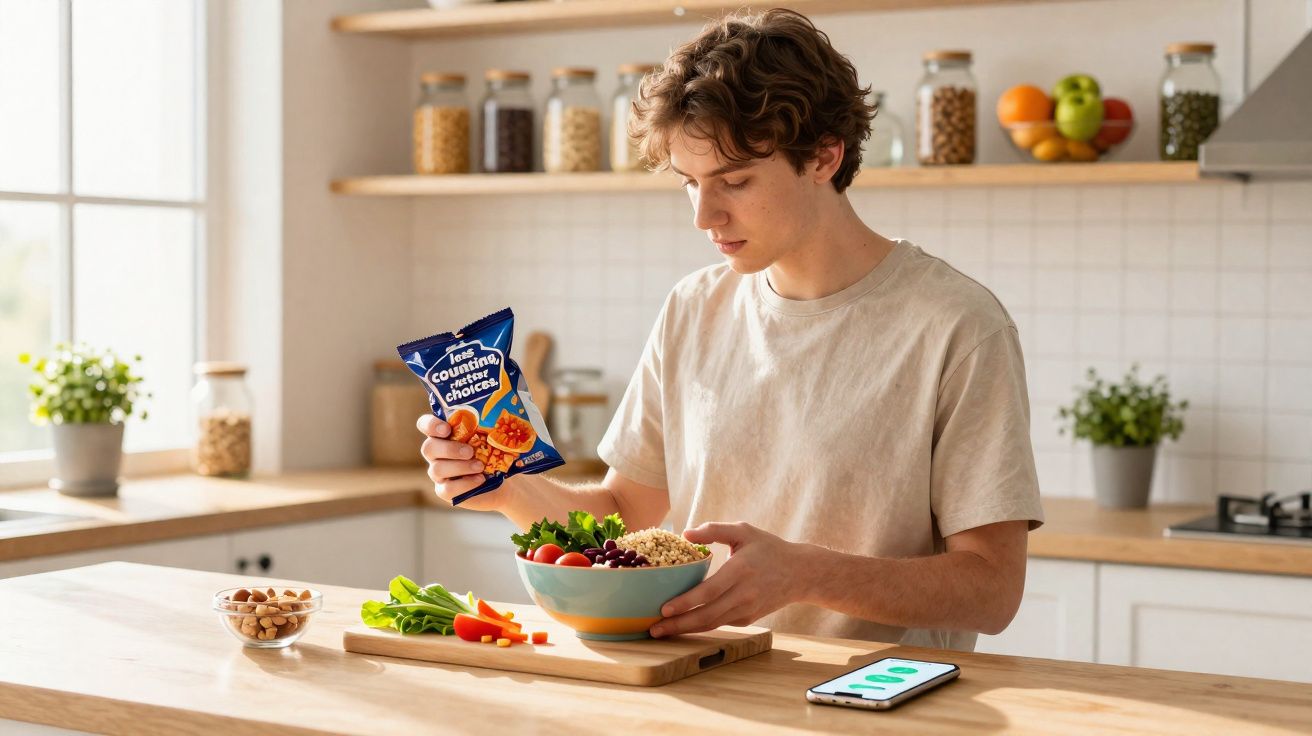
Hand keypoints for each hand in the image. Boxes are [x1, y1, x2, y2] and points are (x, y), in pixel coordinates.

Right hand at [416, 414, 504, 511]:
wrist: (501, 483)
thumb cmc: (493, 454)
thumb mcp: (491, 438)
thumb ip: (486, 426)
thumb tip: (495, 413)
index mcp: (442, 435)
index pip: (425, 425)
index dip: (430, 425)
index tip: (446, 429)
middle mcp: (436, 453)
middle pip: (428, 448)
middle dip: (449, 449)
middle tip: (470, 451)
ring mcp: (438, 473)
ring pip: (437, 469)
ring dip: (460, 466)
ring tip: (480, 466)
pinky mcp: (444, 491)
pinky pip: (447, 488)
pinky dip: (465, 483)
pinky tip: (479, 479)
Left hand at [649, 522, 810, 637]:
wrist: (800, 573)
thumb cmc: (769, 548)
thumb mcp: (743, 531)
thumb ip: (714, 530)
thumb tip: (685, 533)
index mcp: (740, 570)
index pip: (709, 591)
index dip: (686, 602)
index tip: (664, 609)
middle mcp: (744, 594)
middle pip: (707, 615)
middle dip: (678, 625)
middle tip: (654, 629)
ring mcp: (747, 610)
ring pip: (712, 624)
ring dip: (686, 630)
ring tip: (662, 632)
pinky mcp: (748, 618)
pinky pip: (720, 624)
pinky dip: (700, 627)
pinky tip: (682, 626)